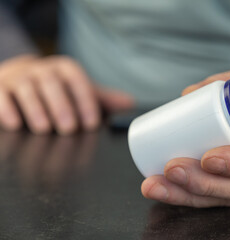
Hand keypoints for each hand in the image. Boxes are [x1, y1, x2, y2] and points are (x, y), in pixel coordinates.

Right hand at [0, 55, 133, 133]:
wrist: (20, 76)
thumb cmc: (56, 89)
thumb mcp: (79, 91)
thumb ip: (101, 98)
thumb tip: (130, 103)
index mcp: (64, 69)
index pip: (77, 80)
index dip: (86, 101)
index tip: (92, 123)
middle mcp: (41, 70)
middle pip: (52, 84)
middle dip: (61, 106)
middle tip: (69, 129)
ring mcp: (18, 77)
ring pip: (27, 89)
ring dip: (36, 109)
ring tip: (44, 129)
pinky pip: (1, 95)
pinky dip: (7, 109)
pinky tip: (14, 124)